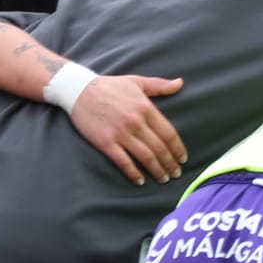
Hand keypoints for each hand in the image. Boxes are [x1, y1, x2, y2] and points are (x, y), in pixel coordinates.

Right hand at [70, 74, 185, 185]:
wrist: (79, 90)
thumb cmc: (110, 86)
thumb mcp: (137, 82)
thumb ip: (160, 85)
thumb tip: (180, 83)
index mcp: (146, 108)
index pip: (169, 133)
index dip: (178, 148)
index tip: (183, 158)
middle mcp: (136, 122)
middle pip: (159, 148)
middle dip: (170, 163)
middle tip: (176, 174)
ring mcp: (120, 133)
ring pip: (145, 157)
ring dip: (157, 170)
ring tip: (164, 178)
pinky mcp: (105, 142)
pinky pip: (123, 162)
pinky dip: (133, 173)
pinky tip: (140, 181)